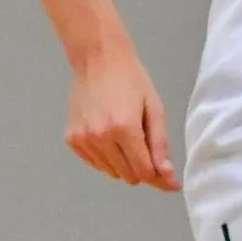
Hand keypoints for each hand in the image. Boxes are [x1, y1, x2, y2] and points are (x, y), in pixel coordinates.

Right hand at [66, 45, 179, 190]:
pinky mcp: (71, 141)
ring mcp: (82, 141)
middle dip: (142, 168)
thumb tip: (166, 175)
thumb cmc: (132, 80)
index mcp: (124, 129)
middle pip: (127, 174)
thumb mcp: (154, 108)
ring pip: (111, 172)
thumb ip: (160, 144)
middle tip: (148, 149)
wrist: (99, 60)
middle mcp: (100, 138)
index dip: (158, 176)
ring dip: (124, 164)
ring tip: (128, 136)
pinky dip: (107, 158)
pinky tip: (111, 136)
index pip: (143, 171)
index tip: (170, 180)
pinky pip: (95, 163)